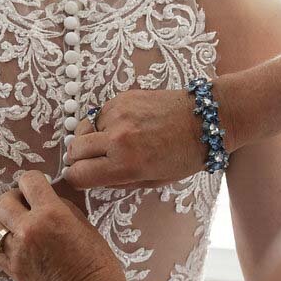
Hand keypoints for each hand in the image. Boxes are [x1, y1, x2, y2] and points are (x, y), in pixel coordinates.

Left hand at [0, 171, 130, 280]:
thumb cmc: (98, 265)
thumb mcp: (85, 225)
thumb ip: (61, 208)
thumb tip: (46, 199)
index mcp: (51, 214)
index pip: (29, 181)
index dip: (34, 181)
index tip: (39, 187)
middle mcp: (28, 230)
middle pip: (3, 201)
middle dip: (15, 199)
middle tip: (27, 205)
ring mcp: (16, 252)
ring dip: (5, 221)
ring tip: (21, 227)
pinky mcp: (12, 270)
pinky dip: (2, 242)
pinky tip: (17, 244)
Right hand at [64, 88, 205, 189]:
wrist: (207, 118)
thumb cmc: (187, 154)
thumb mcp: (155, 180)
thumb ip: (120, 181)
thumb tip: (95, 179)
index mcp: (126, 164)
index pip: (78, 175)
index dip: (77, 180)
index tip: (83, 178)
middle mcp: (117, 138)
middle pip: (74, 151)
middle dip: (79, 159)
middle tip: (94, 161)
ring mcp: (117, 114)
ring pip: (83, 130)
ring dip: (90, 139)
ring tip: (110, 143)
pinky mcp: (121, 98)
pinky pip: (98, 115)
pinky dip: (104, 124)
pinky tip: (123, 127)